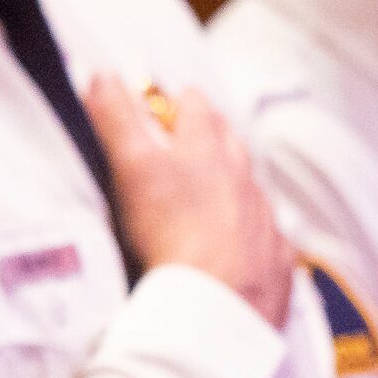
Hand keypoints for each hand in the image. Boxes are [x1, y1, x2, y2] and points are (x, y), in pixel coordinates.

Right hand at [85, 77, 293, 328]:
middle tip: (199, 134)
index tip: (174, 98)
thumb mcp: (133, 168)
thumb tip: (103, 74)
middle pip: (230, 144)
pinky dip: (254, 235)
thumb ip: (117, 118)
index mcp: (206, 151)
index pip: (195, 110)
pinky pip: (268, 239)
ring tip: (219, 190)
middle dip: (215, 134)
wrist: (216, 303)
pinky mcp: (273, 262)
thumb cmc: (171, 231)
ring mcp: (263, 220)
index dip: (181, 101)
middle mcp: (241, 179)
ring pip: (251, 189)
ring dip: (235, 184)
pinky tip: (242, 247)